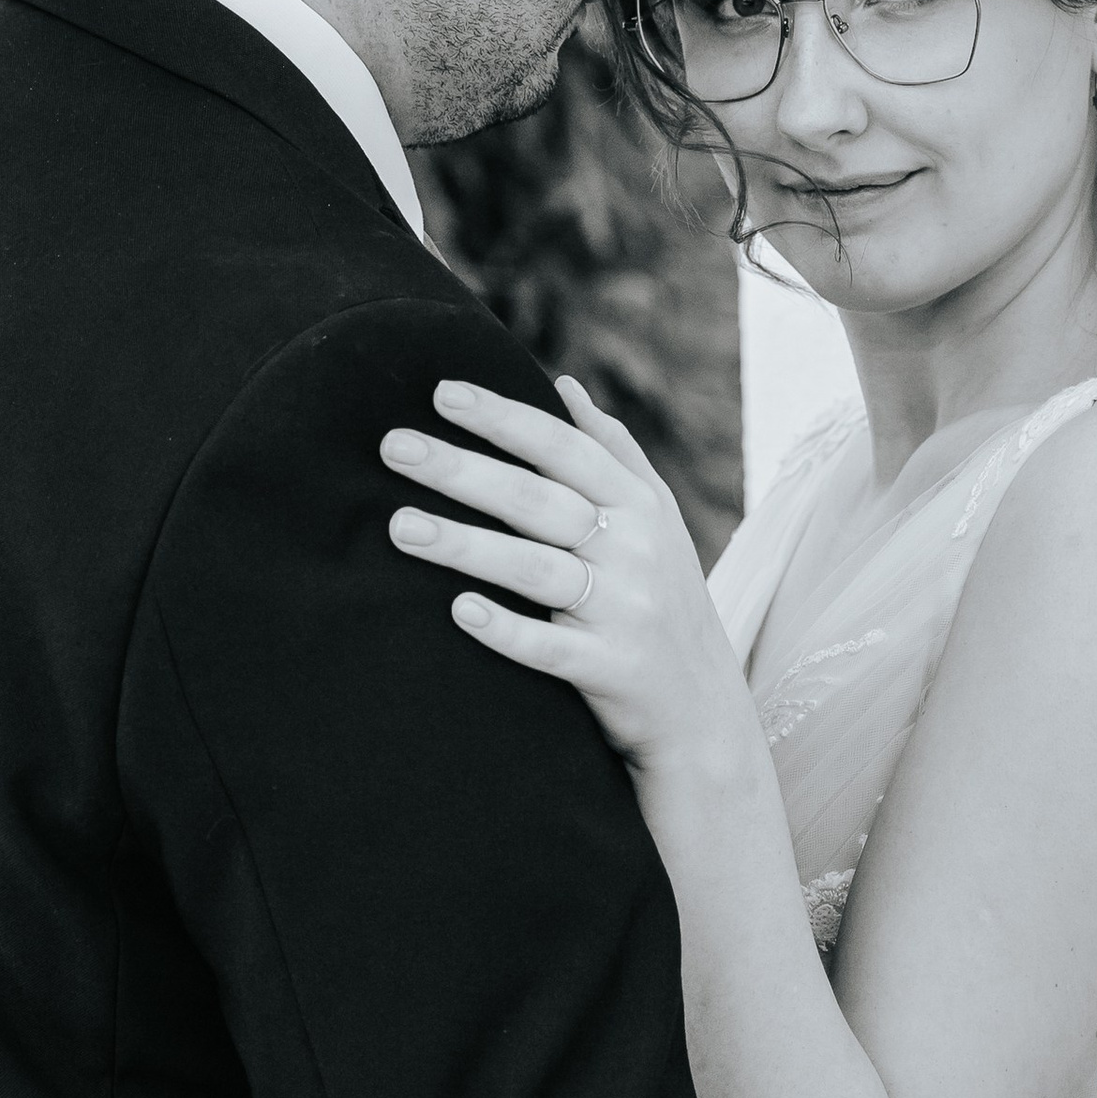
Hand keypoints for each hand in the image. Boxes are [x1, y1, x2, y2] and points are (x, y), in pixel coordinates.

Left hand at [381, 376, 756, 786]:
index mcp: (640, 507)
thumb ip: (615, 452)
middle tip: (393, 446)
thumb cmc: (667, 603)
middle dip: (462, 470)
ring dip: (465, 545)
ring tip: (399, 526)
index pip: (564, 449)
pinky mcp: (612, 670)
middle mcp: (635, 551)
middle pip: (537, 501)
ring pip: (534, 570)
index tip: (442, 394)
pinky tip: (459, 612)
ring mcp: (624, 612)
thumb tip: (565, 386)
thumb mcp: (659, 521)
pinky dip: (507, 630)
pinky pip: (550, 649)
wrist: (703, 711)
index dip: (504, 419)